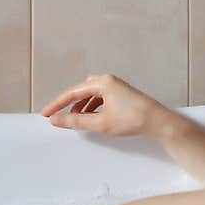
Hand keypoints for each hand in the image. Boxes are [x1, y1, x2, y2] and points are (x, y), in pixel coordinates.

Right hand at [41, 73, 162, 136]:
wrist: (158, 122)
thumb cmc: (134, 119)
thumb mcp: (100, 123)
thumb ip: (75, 121)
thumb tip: (56, 119)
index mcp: (103, 83)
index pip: (73, 92)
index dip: (57, 104)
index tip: (46, 114)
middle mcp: (109, 81)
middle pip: (81, 91)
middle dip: (69, 104)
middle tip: (58, 117)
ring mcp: (116, 86)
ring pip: (90, 95)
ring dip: (81, 107)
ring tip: (76, 120)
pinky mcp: (121, 94)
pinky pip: (100, 98)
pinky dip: (92, 107)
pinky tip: (91, 117)